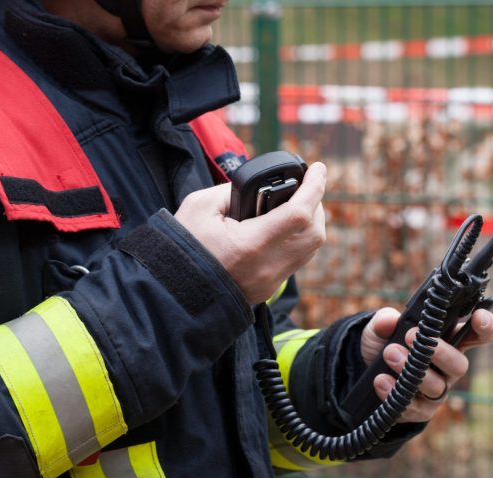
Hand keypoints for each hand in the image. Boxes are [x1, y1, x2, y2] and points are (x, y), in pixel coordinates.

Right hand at [174, 162, 326, 303]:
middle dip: (316, 204)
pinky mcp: (268, 287)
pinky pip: (298, 260)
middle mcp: (267, 265)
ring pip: (311, 248)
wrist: (173, 293)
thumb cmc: (182, 249)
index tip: (319, 168)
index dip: (315, 187)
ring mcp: (270, 280)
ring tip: (299, 203)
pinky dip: (300, 239)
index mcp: (251, 244)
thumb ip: (231, 192)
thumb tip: (255, 188)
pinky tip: (288, 226)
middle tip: (307, 186)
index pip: (300, 212)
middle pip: (314, 232)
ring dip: (311, 223)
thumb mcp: (199, 208)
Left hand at [360, 306, 492, 422]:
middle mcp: (448, 367)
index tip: (479, 316)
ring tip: (390, 354)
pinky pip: (416, 408)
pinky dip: (396, 393)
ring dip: (412, 370)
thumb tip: (389, 321)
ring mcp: (437, 390)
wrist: (364, 372)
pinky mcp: (421, 410)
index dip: (485, 326)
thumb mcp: (380, 328)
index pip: (476, 334)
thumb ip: (385, 320)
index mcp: (448, 340)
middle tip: (410, 336)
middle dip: (439, 352)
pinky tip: (381, 380)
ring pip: (437, 387)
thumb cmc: (384, 344)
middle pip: (460, 364)